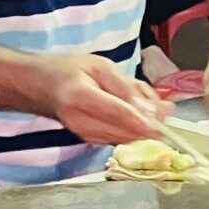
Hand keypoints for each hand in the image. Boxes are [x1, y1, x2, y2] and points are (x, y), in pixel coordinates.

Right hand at [38, 51, 163, 147]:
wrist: (42, 88)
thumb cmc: (70, 72)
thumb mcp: (101, 66)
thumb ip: (126, 87)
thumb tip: (151, 110)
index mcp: (81, 97)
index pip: (121, 114)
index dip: (147, 118)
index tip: (166, 114)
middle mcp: (82, 123)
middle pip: (128, 131)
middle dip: (152, 120)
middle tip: (164, 104)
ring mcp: (86, 136)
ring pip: (129, 137)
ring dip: (144, 122)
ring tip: (140, 99)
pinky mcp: (93, 142)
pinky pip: (123, 138)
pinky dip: (135, 126)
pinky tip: (132, 109)